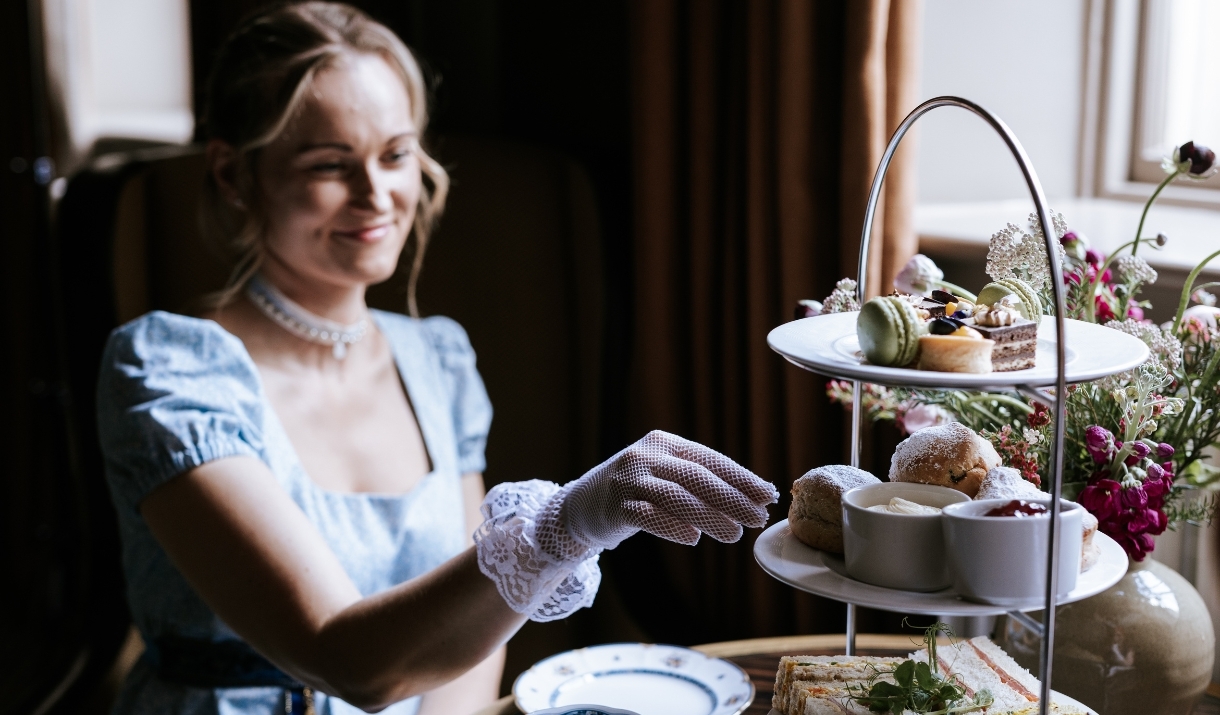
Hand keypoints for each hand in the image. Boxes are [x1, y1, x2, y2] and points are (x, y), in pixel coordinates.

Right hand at [539, 430, 777, 557]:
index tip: (768, 495)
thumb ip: (700, 480)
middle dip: (732, 498)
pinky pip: (646, 515)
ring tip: (734, 535)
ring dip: (709, 516)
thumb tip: (756, 495)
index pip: (709, 459)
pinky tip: (693, 538)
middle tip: (759, 518)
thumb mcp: (665, 474)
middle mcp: (646, 456)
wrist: (580, 506)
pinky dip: (671, 526)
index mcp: (665, 443)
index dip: (741, 477)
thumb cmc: (635, 491)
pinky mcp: (615, 506)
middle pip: (696, 477)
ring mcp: (628, 480)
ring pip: (675, 496)